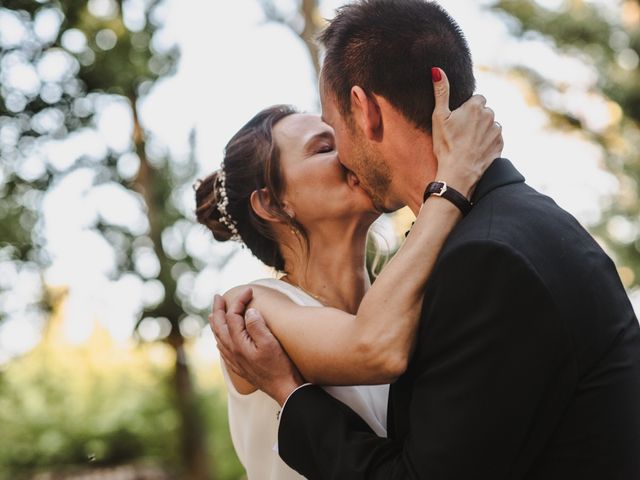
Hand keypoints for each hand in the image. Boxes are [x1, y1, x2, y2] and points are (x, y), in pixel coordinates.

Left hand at [210, 288, 303, 405]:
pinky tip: (221, 340)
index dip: (239, 301)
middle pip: (220, 326)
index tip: (249, 290)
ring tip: (213, 315)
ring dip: (216, 324)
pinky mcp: (240, 367)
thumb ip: (257, 325)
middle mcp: (232, 351)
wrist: (283, 389)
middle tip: (217, 297)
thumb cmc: (279, 366)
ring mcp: (235, 360)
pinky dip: (220, 339)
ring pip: (219, 338)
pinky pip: (223, 350)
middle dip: (218, 309)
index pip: (232, 316)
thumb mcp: (270, 342)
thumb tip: (249, 311)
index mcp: (238, 343)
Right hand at [431, 67, 503, 197]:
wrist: (458, 173)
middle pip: (484, 112)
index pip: (477, 99)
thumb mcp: (439, 117)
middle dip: (476, 119)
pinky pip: (495, 139)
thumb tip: (437, 70)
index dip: (467, 109)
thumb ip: (441, 92)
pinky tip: (475, 150)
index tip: (458, 121)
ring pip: (490, 125)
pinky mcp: (500, 145)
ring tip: (468, 143)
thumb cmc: (446, 145)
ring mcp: (497, 131)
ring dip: (482, 130)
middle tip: (461, 134)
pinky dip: (487, 142)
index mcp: (476, 106)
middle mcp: (490, 115)